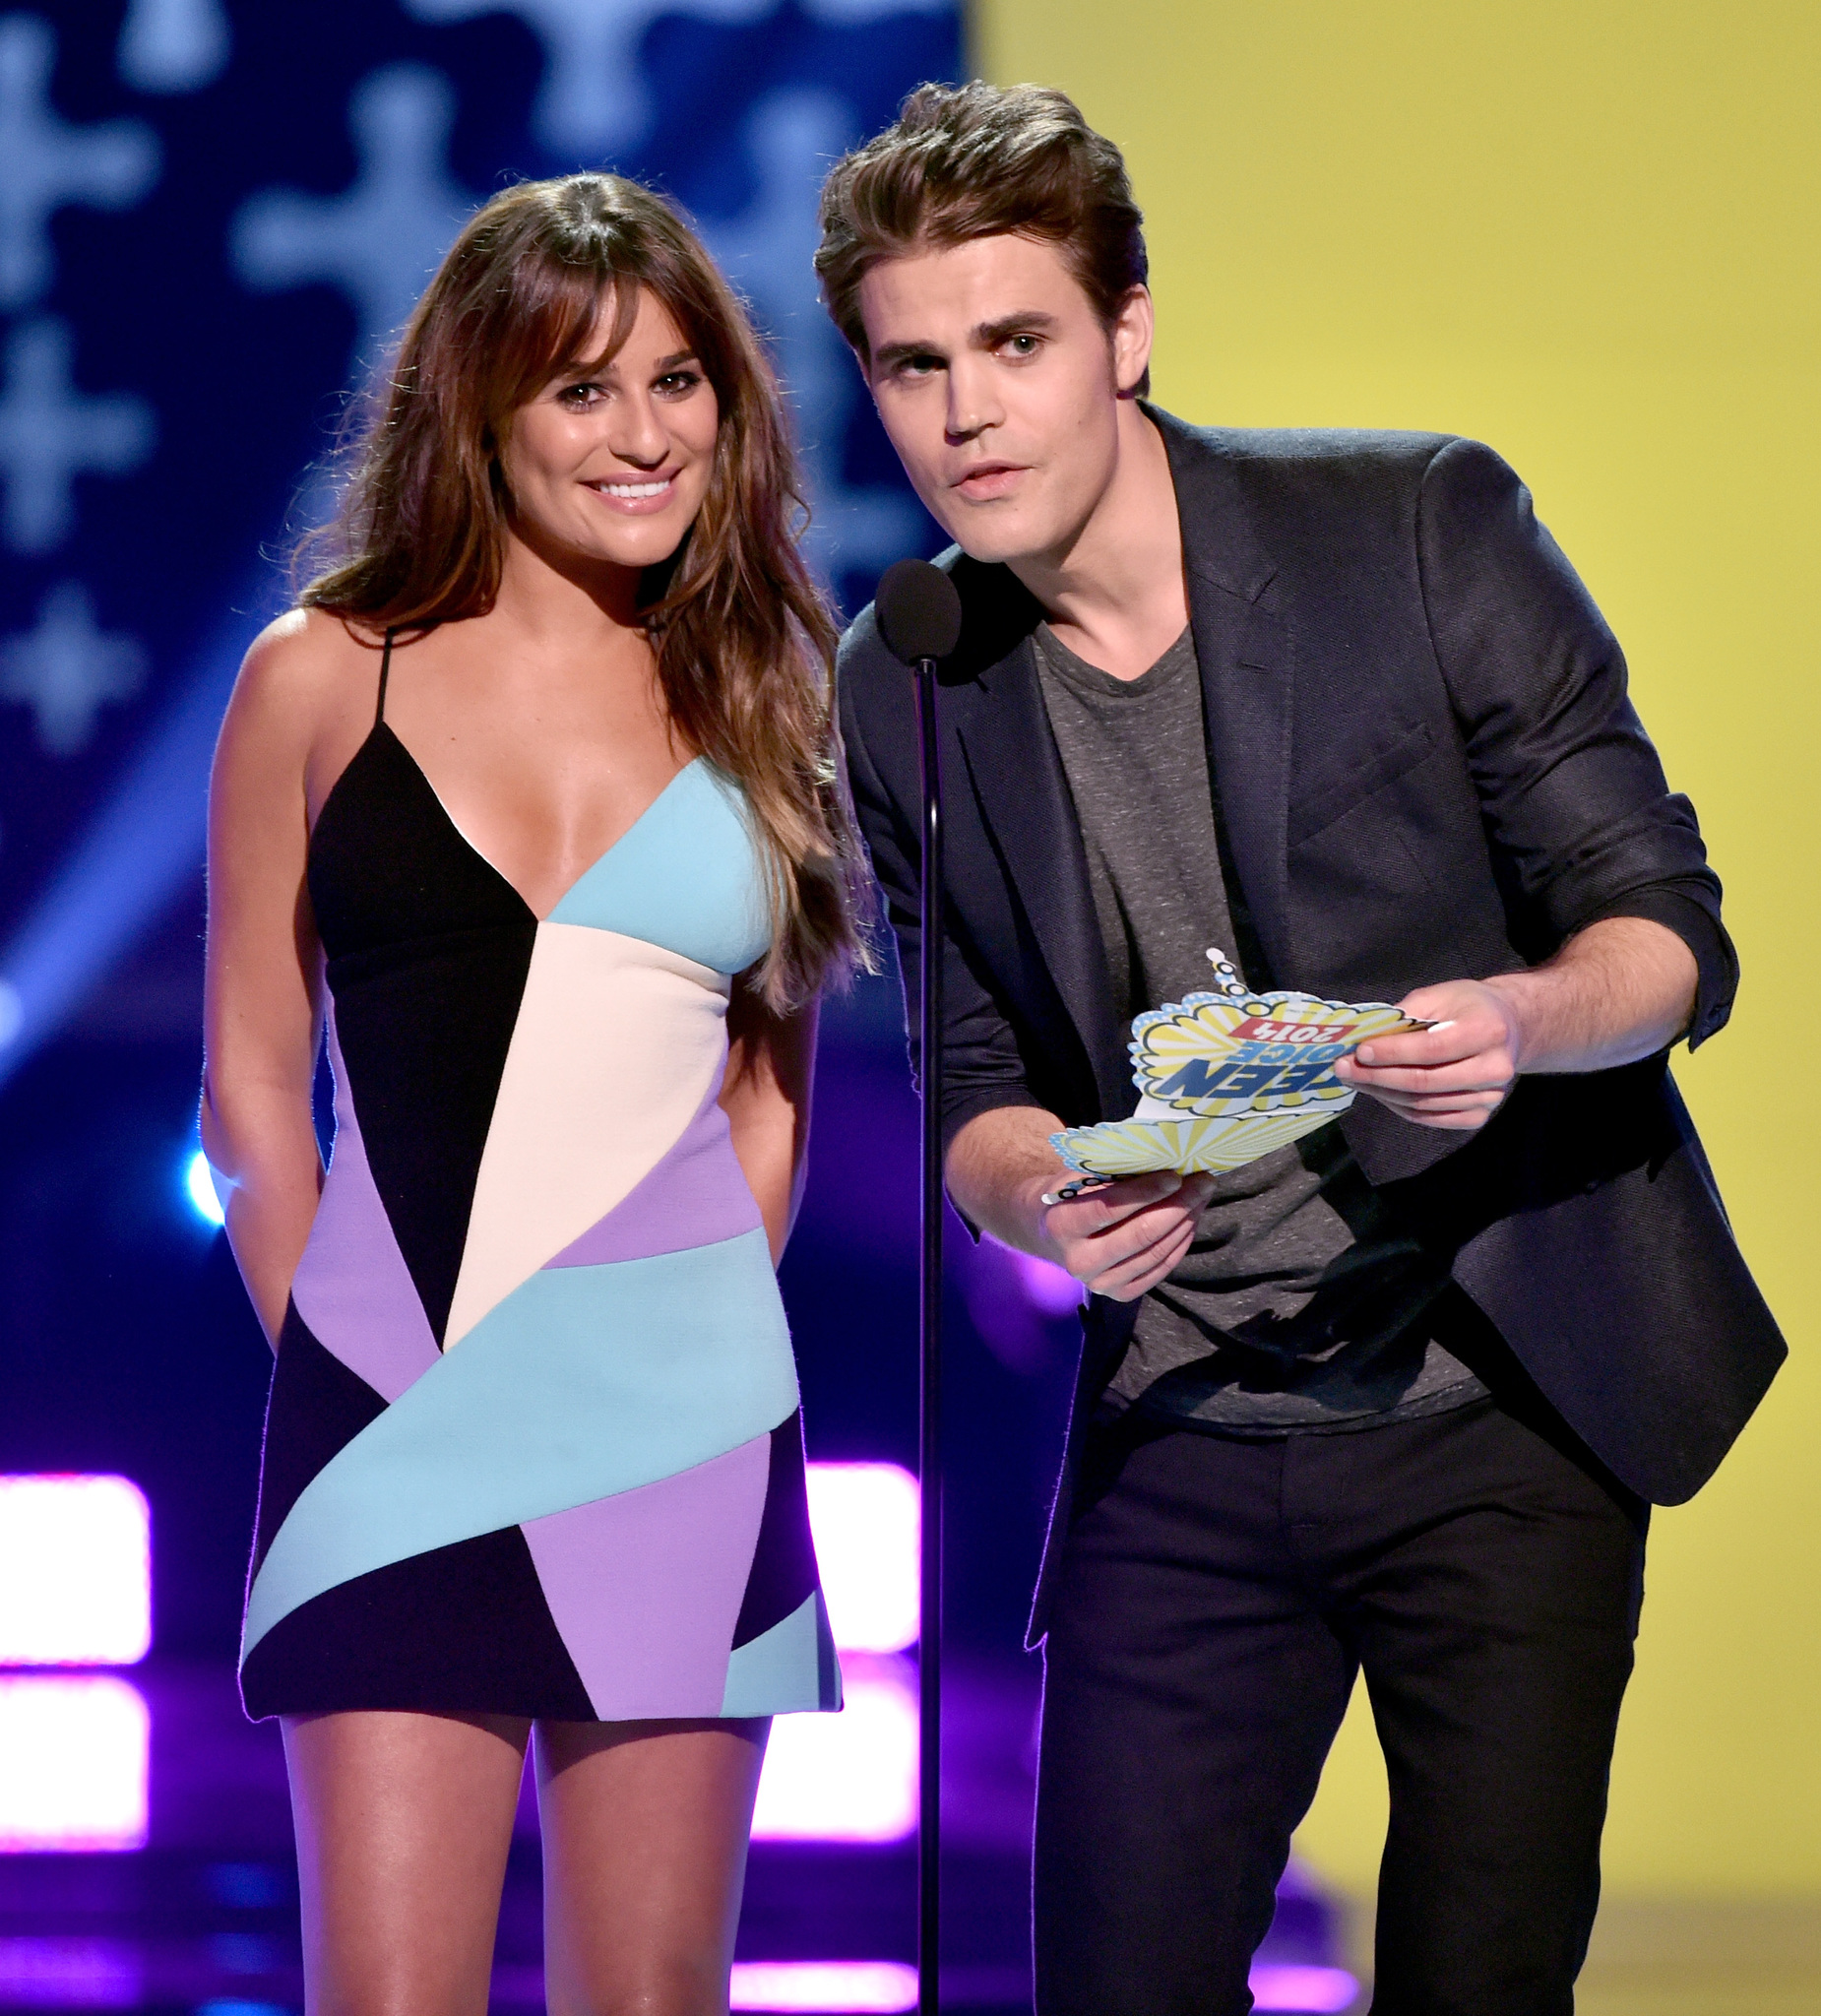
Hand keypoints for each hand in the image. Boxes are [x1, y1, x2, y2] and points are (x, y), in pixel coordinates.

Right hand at [1034, 1169, 1216, 1299]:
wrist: (1049, 1235)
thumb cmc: (1069, 1197)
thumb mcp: (1079, 1178)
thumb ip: (1112, 1174)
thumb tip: (1163, 1162)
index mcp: (1062, 1225)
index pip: (1110, 1208)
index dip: (1146, 1191)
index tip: (1175, 1175)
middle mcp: (1080, 1261)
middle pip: (1140, 1234)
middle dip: (1177, 1205)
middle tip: (1202, 1182)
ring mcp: (1101, 1283)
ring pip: (1155, 1252)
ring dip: (1185, 1221)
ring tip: (1201, 1196)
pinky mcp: (1120, 1294)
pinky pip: (1160, 1268)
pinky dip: (1181, 1242)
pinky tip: (1191, 1219)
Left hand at [1333, 978, 1524, 1130]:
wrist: (1510, 1027)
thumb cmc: (1469, 1006)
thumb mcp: (1440, 995)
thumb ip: (1406, 1015)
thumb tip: (1366, 1037)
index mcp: (1488, 1030)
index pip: (1431, 1048)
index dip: (1392, 1053)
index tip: (1359, 1051)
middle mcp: (1495, 1067)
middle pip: (1425, 1082)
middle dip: (1377, 1076)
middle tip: (1344, 1068)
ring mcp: (1490, 1096)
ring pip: (1424, 1104)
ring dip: (1383, 1094)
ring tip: (1356, 1079)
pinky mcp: (1480, 1115)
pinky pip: (1431, 1118)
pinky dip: (1401, 1107)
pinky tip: (1381, 1092)